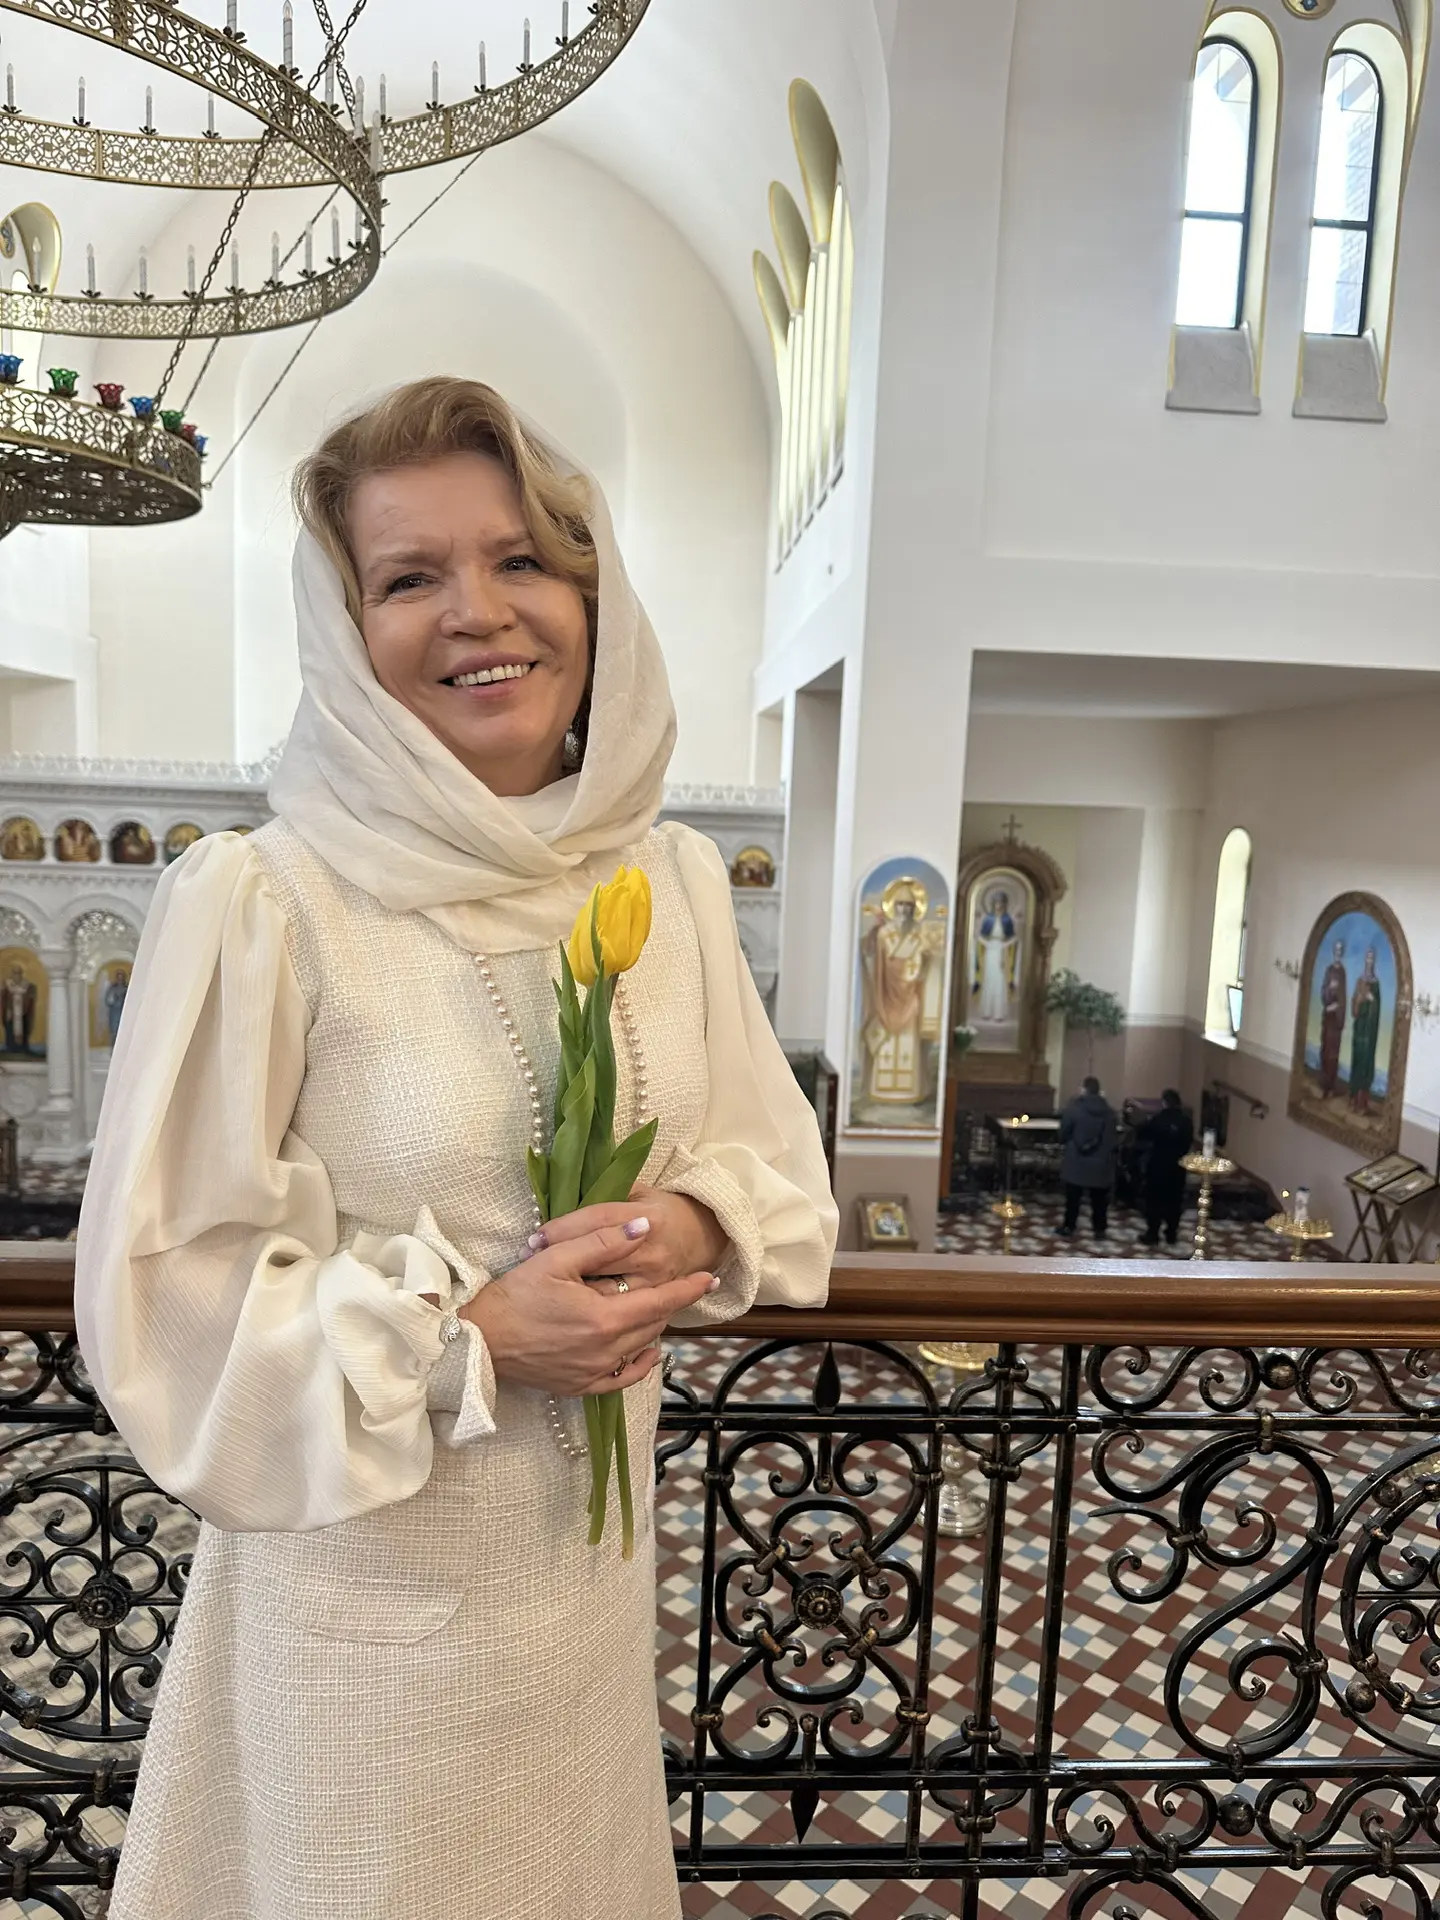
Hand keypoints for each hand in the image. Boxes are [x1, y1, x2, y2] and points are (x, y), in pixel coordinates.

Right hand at [461, 1221, 717, 1395]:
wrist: (479, 1340)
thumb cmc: (514, 1295)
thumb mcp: (556, 1257)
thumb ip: (603, 1241)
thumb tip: (643, 1226)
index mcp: (604, 1318)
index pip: (660, 1301)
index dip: (688, 1289)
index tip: (711, 1278)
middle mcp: (606, 1350)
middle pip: (653, 1324)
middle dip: (669, 1303)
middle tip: (679, 1285)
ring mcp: (594, 1372)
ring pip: (640, 1348)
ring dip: (653, 1326)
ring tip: (658, 1307)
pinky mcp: (580, 1386)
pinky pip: (622, 1379)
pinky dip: (639, 1364)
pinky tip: (645, 1351)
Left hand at [530, 1185, 727, 1295]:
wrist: (696, 1237)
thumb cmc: (658, 1210)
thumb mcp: (637, 1192)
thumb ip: (608, 1196)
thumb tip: (563, 1197)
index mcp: (649, 1217)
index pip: (598, 1221)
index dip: (562, 1229)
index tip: (534, 1239)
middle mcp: (654, 1252)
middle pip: (599, 1259)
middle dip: (562, 1261)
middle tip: (529, 1262)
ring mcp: (655, 1283)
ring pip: (607, 1292)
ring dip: (573, 1289)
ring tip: (542, 1284)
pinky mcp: (654, 1305)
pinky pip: (618, 1313)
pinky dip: (592, 1309)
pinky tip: (570, 1305)